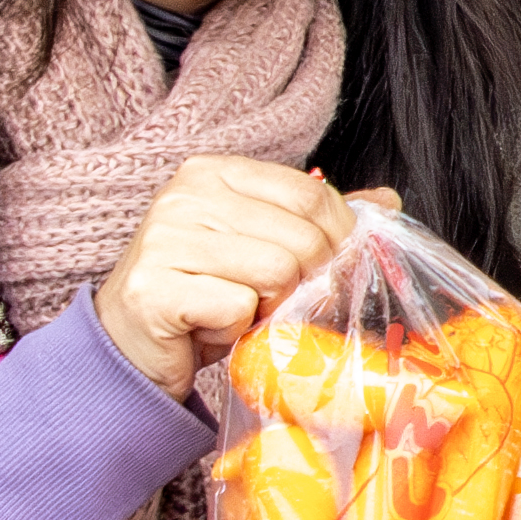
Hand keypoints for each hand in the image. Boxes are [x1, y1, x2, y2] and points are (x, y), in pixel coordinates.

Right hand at [98, 156, 366, 399]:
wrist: (133, 347)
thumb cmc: (202, 295)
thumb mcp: (262, 246)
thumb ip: (319, 221)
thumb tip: (387, 201)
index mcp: (213, 172)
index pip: (310, 193)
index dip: (340, 236)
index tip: (331, 266)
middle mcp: (184, 196)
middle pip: (301, 237)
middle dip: (305, 281)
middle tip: (274, 300)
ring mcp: (164, 240)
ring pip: (276, 273)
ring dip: (268, 308)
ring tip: (236, 310)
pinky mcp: (154, 289)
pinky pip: (238, 308)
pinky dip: (235, 330)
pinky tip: (208, 329)